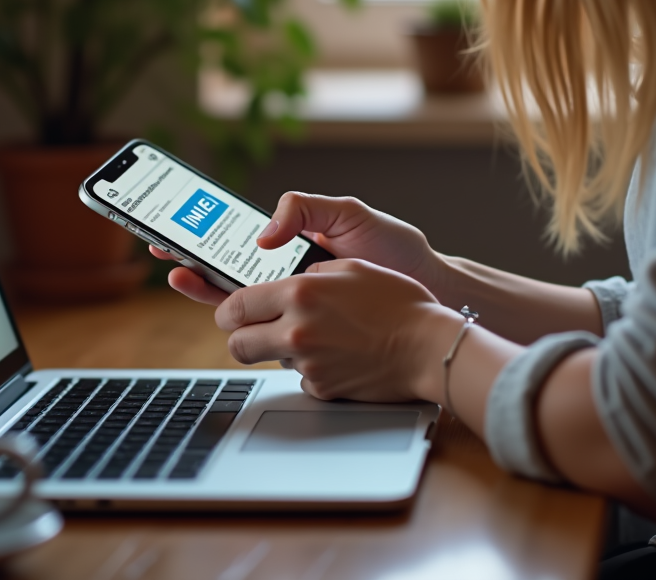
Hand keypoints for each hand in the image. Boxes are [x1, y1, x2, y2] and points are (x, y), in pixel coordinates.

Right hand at [149, 192, 439, 305]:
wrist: (430, 289)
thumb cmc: (394, 248)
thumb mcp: (348, 212)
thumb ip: (303, 208)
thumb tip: (261, 234)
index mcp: (291, 246)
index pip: (237, 238)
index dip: (203, 234)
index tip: (173, 227)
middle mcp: (286, 277)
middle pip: (226, 270)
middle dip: (190, 258)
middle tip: (161, 249)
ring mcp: (294, 306)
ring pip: (237, 300)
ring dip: (203, 287)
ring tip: (180, 272)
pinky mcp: (306, 332)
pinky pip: (266, 329)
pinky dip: (240, 321)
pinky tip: (223, 310)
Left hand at [217, 257, 449, 401]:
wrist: (428, 347)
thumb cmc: (398, 302)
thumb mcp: (351, 267)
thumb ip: (309, 272)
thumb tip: (286, 280)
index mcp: (299, 294)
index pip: (235, 306)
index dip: (226, 309)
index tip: (230, 310)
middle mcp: (296, 331)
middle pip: (237, 343)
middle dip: (239, 335)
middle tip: (253, 329)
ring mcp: (308, 364)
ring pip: (269, 359)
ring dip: (279, 349)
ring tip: (314, 335)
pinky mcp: (322, 389)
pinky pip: (300, 377)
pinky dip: (311, 367)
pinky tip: (338, 353)